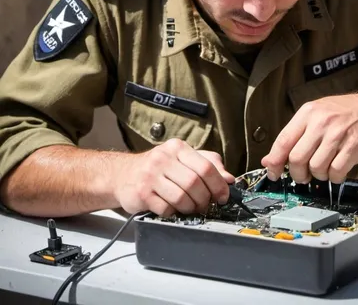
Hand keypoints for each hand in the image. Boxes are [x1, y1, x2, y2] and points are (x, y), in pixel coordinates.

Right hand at [114, 139, 234, 215]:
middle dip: (205, 199)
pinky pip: (166, 209)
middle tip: (206, 205)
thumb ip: (208, 165)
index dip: (218, 184)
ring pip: (181, 198)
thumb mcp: (184, 160)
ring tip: (190, 208)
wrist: (123, 175)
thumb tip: (230, 179)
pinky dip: (174, 213)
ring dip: (190, 208)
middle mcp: (163, 158)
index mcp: (178, 147)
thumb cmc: (160, 168)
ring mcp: (150, 176)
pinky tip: (172, 209)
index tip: (223, 196)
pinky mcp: (142, 193)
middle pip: (195, 183)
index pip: (205, 166)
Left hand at [261, 92, 357, 183]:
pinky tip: (335, 170)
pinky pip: (335, 172)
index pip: (283, 141)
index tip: (273, 172)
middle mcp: (321, 123)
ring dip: (317, 175)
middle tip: (302, 175)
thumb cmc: (341, 113)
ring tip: (322, 168)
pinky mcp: (353, 148)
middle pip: (297, 159)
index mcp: (308, 113)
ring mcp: (338, 135)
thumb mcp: (314, 115)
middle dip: (297, 173)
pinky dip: (333, 177)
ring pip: (316, 168)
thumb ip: (292, 136)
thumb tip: (269, 160)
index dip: (274, 161)